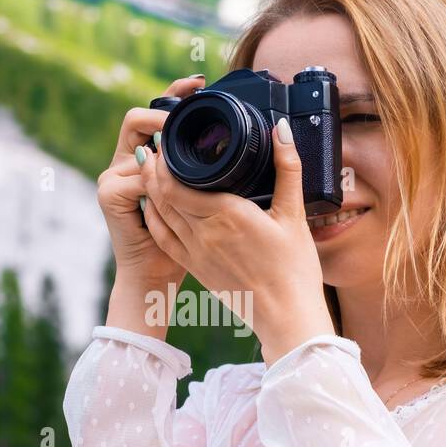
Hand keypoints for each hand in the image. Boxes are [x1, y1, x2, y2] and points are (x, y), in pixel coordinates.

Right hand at [97, 75, 204, 336]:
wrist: (156, 276)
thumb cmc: (189, 244)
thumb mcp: (210, 202)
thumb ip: (220, 172)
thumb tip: (264, 139)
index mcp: (153, 160)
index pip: (159, 116)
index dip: (175, 94)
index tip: (200, 82)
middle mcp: (129, 162)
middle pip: (140, 117)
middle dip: (165, 106)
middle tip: (191, 95)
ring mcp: (115, 176)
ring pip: (135, 137)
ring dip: (158, 128)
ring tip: (182, 124)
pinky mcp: (112, 195)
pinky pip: (133, 174)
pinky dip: (152, 168)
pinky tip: (170, 158)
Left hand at [138, 115, 335, 363]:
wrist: (285, 316)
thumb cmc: (294, 268)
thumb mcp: (294, 214)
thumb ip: (287, 168)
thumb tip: (281, 130)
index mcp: (225, 215)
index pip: (176, 182)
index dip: (164, 159)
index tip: (166, 139)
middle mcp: (203, 233)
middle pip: (162, 194)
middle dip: (154, 168)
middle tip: (156, 146)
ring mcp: (195, 253)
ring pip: (159, 214)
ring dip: (151, 190)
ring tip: (152, 169)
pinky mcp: (194, 268)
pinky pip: (164, 237)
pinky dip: (155, 217)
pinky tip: (155, 205)